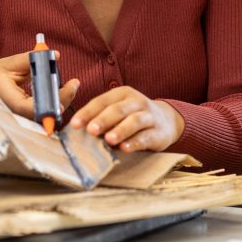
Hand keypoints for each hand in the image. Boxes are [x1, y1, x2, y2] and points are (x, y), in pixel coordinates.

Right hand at [0, 51, 79, 119]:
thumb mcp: (7, 65)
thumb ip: (30, 59)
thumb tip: (55, 55)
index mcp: (9, 102)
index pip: (32, 108)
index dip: (51, 103)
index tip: (67, 91)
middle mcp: (16, 115)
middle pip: (44, 115)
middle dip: (62, 100)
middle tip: (74, 84)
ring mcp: (21, 119)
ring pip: (46, 116)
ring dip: (60, 102)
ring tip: (71, 86)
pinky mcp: (25, 118)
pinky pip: (43, 115)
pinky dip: (53, 104)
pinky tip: (61, 92)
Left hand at [69, 86, 184, 151]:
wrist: (166, 121)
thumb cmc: (133, 116)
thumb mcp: (118, 109)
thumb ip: (100, 116)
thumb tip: (77, 129)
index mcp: (122, 94)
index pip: (102, 101)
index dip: (88, 112)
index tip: (75, 124)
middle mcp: (136, 101)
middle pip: (118, 109)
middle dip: (103, 120)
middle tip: (91, 130)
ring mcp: (149, 116)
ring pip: (134, 121)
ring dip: (121, 130)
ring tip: (109, 139)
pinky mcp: (158, 132)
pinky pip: (146, 136)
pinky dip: (135, 142)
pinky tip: (126, 148)